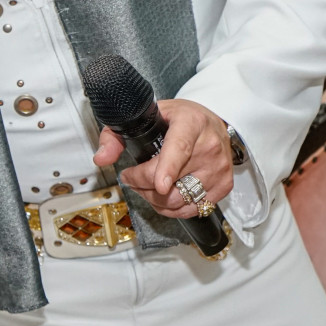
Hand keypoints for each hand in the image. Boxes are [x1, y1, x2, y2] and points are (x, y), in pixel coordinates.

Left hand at [93, 98, 232, 218]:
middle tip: (131, 178)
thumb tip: (101, 158)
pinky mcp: (224, 186)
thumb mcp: (146, 116)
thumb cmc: (178, 119)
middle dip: (142, 185)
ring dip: (154, 200)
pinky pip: (194, 209)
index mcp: (190, 124)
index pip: (180, 149)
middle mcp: (209, 147)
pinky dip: (173, 209)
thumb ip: (116, 136)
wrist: (211, 122)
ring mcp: (218, 169)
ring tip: (144, 188)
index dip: (168, 169)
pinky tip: (163, 197)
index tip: (159, 184)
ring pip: (181, 200)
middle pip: (173, 182)